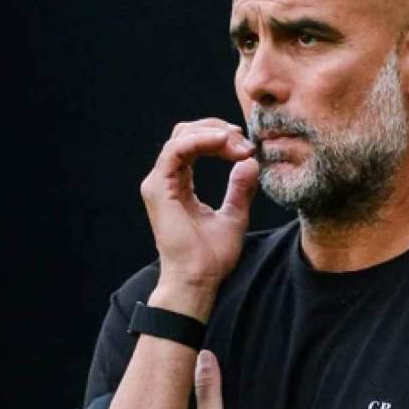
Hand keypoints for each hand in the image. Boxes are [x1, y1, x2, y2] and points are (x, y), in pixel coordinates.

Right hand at [140, 119, 258, 299]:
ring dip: (212, 133)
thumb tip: (250, 162)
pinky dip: (200, 141)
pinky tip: (222, 143)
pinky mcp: (158, 189)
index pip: (194, 144)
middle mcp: (165, 180)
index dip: (220, 138)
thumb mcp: (234, 215)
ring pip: (180, 137)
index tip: (247, 146)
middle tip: (244, 140)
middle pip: (185, 133)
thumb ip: (240, 188)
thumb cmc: (211, 256)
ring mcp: (158, 183)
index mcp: (179, 184)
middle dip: (217, 130)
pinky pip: (176, 151)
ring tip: (237, 143)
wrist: (198, 279)